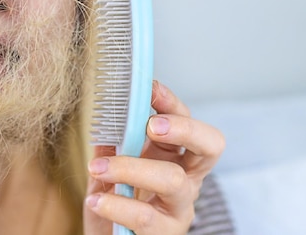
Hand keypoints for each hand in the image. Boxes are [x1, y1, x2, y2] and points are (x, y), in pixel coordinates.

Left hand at [83, 81, 224, 233]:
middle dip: (184, 129)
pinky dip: (116, 204)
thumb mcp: (109, 167)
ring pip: (173, 180)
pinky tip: (96, 199)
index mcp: (173, 156)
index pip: (186, 120)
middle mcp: (185, 180)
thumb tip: (109, 112)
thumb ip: (111, 143)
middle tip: (151, 125)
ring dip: (131, 168)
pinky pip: (146, 217)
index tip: (149, 88)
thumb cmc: (113, 201)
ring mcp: (178, 209)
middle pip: (209, 147)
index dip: (172, 103)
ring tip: (96, 167)